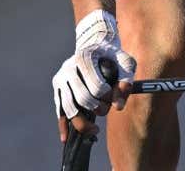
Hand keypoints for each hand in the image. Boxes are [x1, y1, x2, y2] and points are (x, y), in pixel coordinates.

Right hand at [52, 10, 135, 141]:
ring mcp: (61, 78)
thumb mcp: (125, 62)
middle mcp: (69, 67)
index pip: (97, 86)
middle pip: (82, 98)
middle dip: (97, 109)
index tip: (114, 97)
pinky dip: (62, 125)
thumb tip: (119, 106)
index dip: (109, 97)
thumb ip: (126, 80)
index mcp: (85, 57)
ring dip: (82, 123)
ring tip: (94, 130)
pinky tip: (66, 139)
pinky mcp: (58, 88)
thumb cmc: (112, 56)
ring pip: (68, 107)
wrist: (95, 45)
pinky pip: (59, 110)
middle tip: (106, 110)